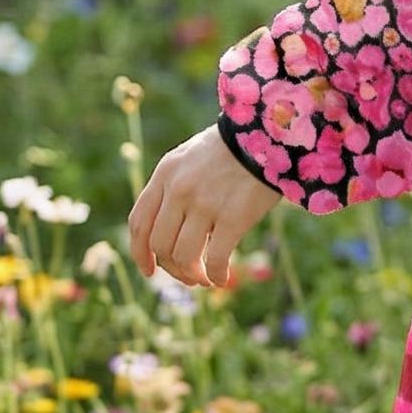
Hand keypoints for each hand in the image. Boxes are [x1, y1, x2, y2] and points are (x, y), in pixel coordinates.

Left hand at [128, 122, 279, 287]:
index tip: (149, 270)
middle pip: (160, 244)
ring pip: (183, 256)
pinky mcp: (233, 217)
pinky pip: (215, 258)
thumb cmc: (235, 146)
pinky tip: (221, 278)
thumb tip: (168, 228)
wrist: (271, 133)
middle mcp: (179, 190)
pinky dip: (215, 275)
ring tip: (203, 279)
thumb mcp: (192, 156)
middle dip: (171, 268)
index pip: (140, 223)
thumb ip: (174, 186)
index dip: (140, 253)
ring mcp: (204, 204)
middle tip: (188, 275)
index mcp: (165, 174)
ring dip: (191, 275)